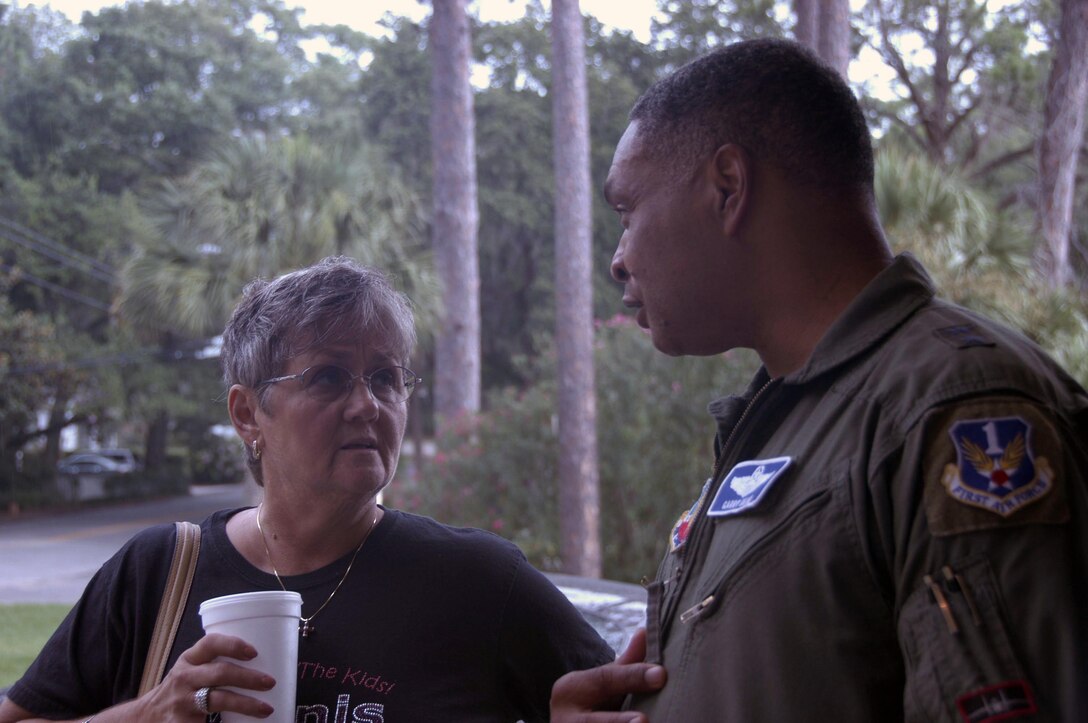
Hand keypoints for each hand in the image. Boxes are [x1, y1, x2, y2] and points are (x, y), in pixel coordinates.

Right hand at [134, 633, 276, 719]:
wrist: (146, 717)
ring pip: (218, 700)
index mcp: (189, 659)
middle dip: (248, 678)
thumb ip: (216, 664)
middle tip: (270, 682)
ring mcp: (183, 701)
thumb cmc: (181, 689)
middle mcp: (184, 677)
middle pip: (220, 673)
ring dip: (246, 704)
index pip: (211, 643)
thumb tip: (265, 663)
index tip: (254, 652)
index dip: (233, 645)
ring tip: (266, 709)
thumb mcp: (191, 670)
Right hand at [550, 628, 666, 722]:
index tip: (662, 675)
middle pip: (594, 722)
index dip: (634, 677)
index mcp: (569, 690)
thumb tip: (647, 631)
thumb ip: (626, 663)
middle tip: (644, 722)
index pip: (604, 680)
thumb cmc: (592, 704)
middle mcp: (564, 719)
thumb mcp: (602, 682)